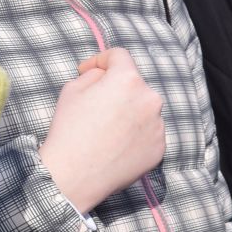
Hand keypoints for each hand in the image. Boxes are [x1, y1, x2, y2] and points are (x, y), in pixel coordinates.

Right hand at [40, 48, 165, 212]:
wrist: (77, 174)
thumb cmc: (70, 129)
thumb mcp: (72, 89)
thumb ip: (94, 74)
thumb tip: (105, 74)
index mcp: (128, 80)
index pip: (120, 56)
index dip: (101, 60)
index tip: (88, 71)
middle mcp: (151, 99)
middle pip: (135, 84)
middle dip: (117, 88)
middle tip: (97, 103)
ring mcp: (159, 125)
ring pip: (144, 109)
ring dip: (129, 111)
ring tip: (107, 128)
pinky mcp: (160, 147)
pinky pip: (149, 132)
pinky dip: (136, 133)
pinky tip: (117, 144)